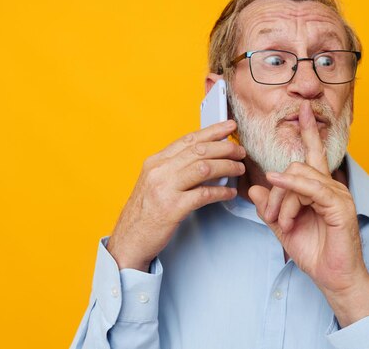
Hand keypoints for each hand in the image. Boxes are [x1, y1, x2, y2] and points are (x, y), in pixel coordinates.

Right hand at [107, 120, 245, 271]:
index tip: (228, 126)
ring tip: (239, 169)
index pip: (188, 140)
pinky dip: (221, 191)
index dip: (212, 131)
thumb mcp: (154, 182)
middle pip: (199, 150)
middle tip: (240, 151)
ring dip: (227, 167)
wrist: (129, 241)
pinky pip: (204, 194)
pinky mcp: (172, 208)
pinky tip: (230, 192)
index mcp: (155, 162)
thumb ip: (175, 167)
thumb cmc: (145, 213)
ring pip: (204, 168)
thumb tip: (204, 157)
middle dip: (225, 148)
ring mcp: (165, 189)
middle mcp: (159, 171)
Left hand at [249, 101, 368, 326]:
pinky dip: (293, 188)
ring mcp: (337, 195)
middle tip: (272, 218)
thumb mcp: (284, 228)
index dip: (307, 131)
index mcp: (319, 189)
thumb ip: (270, 207)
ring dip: (284, 201)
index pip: (312, 154)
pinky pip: (312, 188)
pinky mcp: (340, 206)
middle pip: (298, 166)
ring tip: (284, 224)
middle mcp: (331, 187)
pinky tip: (280, 187)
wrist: (333, 278)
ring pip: (300, 177)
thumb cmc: (315, 253)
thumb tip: (254, 188)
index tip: (302, 109)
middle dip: (278, 190)